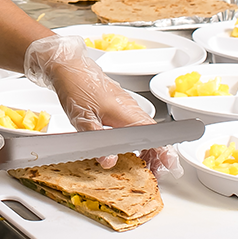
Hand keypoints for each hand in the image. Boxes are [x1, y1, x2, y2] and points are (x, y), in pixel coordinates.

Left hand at [24, 35, 180, 178]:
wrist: (68, 64)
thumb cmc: (75, 85)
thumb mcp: (82, 117)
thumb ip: (96, 140)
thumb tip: (109, 161)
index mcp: (125, 112)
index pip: (152, 134)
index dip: (163, 150)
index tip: (169, 164)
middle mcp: (130, 108)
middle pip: (151, 135)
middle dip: (157, 155)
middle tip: (156, 174)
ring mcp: (125, 106)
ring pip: (143, 130)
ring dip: (147, 149)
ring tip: (145, 167)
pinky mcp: (118, 105)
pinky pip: (134, 125)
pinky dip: (137, 140)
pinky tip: (128, 151)